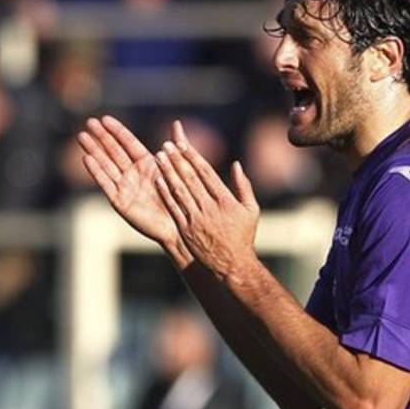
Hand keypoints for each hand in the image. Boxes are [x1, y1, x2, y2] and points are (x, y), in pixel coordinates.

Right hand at [77, 116, 179, 247]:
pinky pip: (106, 184)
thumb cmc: (181, 198)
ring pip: (106, 165)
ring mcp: (125, 187)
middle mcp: (134, 174)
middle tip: (89, 122)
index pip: (129, 143)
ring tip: (82, 136)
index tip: (104, 118)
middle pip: (114, 151)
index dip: (117, 131)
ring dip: (94, 150)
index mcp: (147, 164)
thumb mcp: (178, 168)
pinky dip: (96, 171)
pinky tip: (87, 158)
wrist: (179, 226)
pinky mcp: (120, 202)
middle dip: (101, 137)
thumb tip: (177, 122)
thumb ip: (176, 145)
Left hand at [154, 134, 260, 282]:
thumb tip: (236, 164)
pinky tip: (158, 180)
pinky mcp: (186, 230)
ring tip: (159, 157)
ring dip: (168, 172)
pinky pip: (174, 208)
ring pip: (179, 190)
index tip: (182, 143)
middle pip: (190, 178)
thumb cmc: (243, 236)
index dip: (192, 156)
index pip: (206, 172)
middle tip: (166, 144)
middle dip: (177, 159)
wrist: (232, 264)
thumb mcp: (251, 210)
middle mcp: (210, 208)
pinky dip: (165, 193)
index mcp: (225, 200)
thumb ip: (244, 186)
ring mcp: (196, 219)